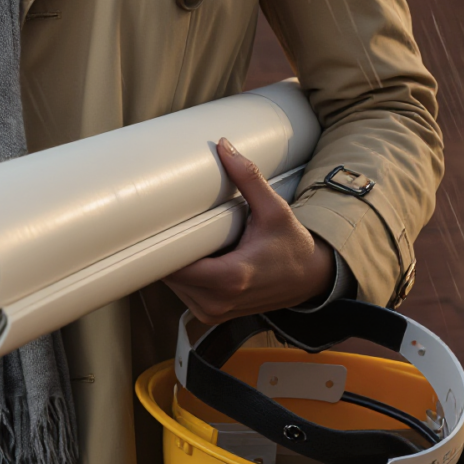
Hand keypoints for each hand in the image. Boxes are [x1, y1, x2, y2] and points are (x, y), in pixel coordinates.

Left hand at [164, 138, 334, 325]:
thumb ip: (248, 178)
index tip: (154, 224)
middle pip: (169, 276)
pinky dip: (183, 275)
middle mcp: (219, 302)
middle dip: (166, 249)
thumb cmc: (293, 247)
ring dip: (173, 263)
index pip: (175, 267)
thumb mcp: (275, 210)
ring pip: (173, 287)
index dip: (160, 245)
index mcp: (231, 278)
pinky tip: (192, 255)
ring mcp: (214, 313)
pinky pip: (183, 294)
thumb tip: (224, 148)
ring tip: (182, 238)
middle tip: (167, 222)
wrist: (310, 279)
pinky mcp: (212, 315)